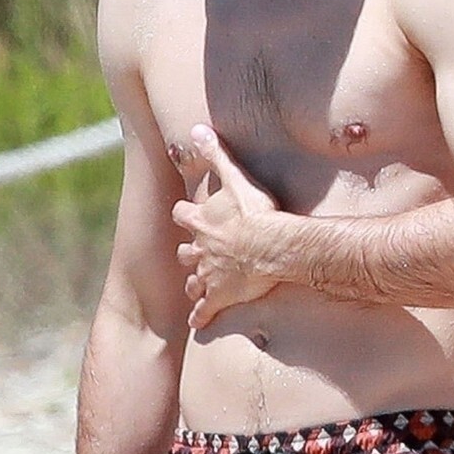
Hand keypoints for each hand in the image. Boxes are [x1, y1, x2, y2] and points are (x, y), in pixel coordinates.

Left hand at [172, 124, 280, 329]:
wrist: (272, 247)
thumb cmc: (257, 213)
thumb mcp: (236, 177)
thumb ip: (217, 154)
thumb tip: (197, 129)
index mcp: (200, 222)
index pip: (182, 215)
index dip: (185, 214)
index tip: (186, 214)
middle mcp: (198, 250)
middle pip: (185, 252)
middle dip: (189, 252)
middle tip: (196, 253)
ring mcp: (207, 276)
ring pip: (192, 282)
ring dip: (195, 284)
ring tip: (198, 287)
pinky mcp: (218, 298)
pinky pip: (204, 312)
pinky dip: (200, 317)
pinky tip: (198, 324)